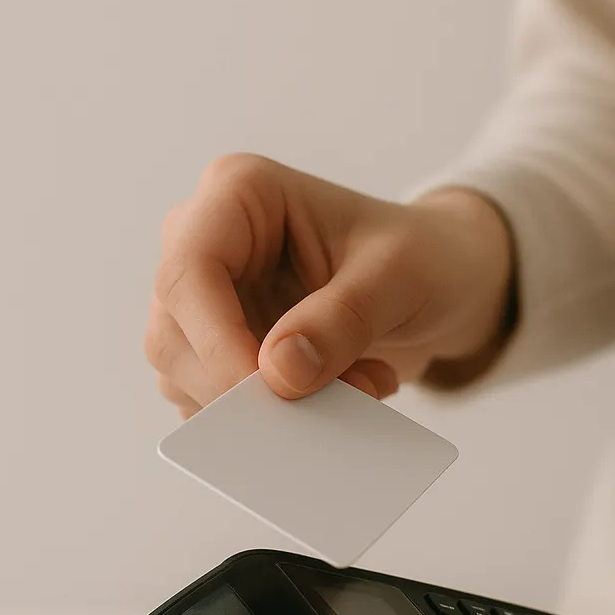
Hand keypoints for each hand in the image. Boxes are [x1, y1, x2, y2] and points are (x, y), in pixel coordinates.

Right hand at [144, 154, 511, 415]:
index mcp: (239, 195)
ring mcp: (206, 303)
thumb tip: (278, 375)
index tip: (271, 391)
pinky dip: (275, 419)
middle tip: (338, 398)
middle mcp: (205, 244)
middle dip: (247, 387)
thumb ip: (342, 320)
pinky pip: (216, 404)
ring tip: (358, 386)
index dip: (218, 341)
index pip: (189, 271)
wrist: (441, 284)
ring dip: (267, 408)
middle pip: (173, 335)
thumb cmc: (422, 258)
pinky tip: (342, 394)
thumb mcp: (400, 277)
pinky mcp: (219, 351)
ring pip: (185, 378)